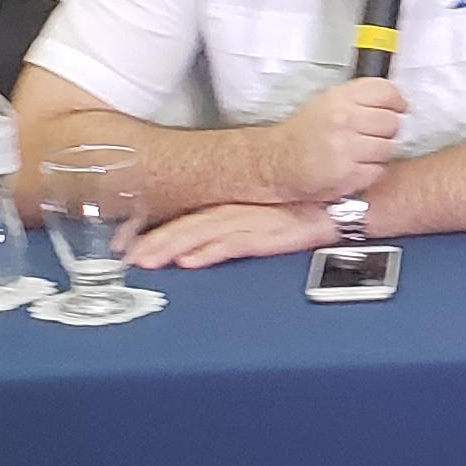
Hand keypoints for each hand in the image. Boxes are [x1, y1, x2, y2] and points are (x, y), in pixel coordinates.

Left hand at [130, 201, 335, 269]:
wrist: (340, 205)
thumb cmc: (304, 211)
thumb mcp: (262, 219)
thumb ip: (232, 231)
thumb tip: (194, 251)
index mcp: (230, 207)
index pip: (184, 218)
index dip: (154, 229)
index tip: (126, 241)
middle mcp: (235, 211)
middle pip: (185, 225)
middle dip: (153, 241)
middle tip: (125, 255)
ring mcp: (251, 221)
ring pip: (201, 233)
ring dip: (170, 246)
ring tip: (144, 260)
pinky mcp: (270, 233)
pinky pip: (234, 243)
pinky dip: (210, 252)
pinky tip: (190, 261)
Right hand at [272, 78, 407, 203]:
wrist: (277, 162)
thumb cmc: (302, 135)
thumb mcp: (325, 103)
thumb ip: (358, 99)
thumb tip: (393, 100)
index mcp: (338, 98)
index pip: (386, 91)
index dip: (397, 101)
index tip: (399, 108)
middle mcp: (342, 119)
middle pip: (392, 121)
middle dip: (386, 130)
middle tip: (371, 135)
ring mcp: (345, 147)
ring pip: (388, 148)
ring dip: (379, 153)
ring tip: (360, 153)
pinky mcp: (347, 174)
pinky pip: (378, 171)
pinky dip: (370, 172)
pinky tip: (354, 167)